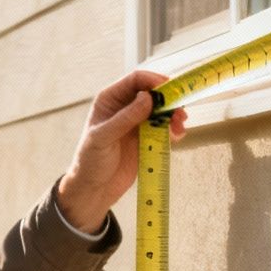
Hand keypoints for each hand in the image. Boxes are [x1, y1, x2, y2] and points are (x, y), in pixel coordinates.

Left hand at [56, 69, 187, 233]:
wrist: (94, 189)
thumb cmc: (90, 161)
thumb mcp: (103, 138)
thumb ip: (125, 118)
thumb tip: (147, 98)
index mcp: (110, 100)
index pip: (136, 80)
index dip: (154, 81)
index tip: (170, 90)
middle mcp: (124, 107)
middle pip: (153, 93)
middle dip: (168, 100)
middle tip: (180, 111)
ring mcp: (136, 123)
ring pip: (161, 111)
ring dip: (173, 115)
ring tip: (180, 126)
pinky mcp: (146, 138)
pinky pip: (164, 128)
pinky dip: (173, 130)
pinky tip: (177, 136)